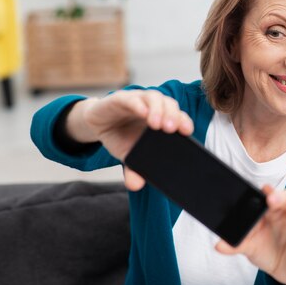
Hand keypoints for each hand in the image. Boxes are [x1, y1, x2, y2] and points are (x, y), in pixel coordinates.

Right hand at [69, 90, 193, 189]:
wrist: (98, 123)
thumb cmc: (120, 136)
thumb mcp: (128, 155)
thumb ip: (134, 170)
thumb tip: (135, 186)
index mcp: (162, 119)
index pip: (179, 118)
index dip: (184, 123)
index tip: (187, 133)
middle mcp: (153, 107)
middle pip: (170, 105)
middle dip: (173, 116)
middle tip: (171, 130)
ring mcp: (139, 100)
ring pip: (155, 98)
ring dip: (158, 110)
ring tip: (157, 125)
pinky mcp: (121, 98)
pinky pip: (132, 98)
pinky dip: (138, 104)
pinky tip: (142, 112)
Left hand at [216, 186, 285, 284]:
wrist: (281, 271)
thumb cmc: (266, 250)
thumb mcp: (249, 247)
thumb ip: (236, 244)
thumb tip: (218, 245)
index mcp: (273, 209)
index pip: (274, 193)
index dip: (269, 190)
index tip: (263, 190)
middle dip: (284, 195)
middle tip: (272, 200)